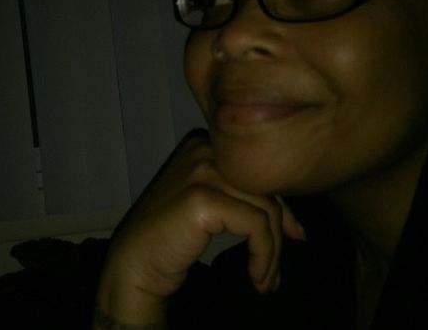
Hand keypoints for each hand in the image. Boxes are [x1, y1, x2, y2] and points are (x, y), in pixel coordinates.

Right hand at [94, 130, 305, 326]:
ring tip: (265, 280)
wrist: (134, 265)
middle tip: (276, 269)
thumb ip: (241, 200)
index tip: (293, 236)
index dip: (282, 208)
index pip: (259, 173)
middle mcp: (203, 150)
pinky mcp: (203, 198)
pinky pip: (256, 226)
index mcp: (203, 146)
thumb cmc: (169, 240)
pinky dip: (263, 256)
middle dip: (280, 233)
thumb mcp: (209, 207)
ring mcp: (202, 171)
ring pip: (266, 210)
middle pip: (266, 189)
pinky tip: (256, 277)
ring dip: (272, 252)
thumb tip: (292, 220)